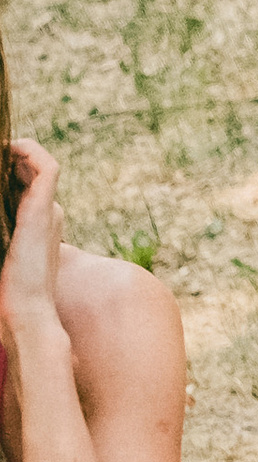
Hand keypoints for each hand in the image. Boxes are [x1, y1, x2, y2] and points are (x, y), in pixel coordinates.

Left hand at [0, 142, 66, 352]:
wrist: (25, 310)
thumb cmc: (10, 292)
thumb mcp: (2, 247)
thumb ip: (2, 225)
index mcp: (36, 224)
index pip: (22, 182)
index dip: (3, 169)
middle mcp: (48, 214)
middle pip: (27, 169)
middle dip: (4, 158)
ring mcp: (49, 210)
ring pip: (37, 163)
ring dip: (13, 151)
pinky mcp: (46, 208)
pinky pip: (47, 166)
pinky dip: (29, 151)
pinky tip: (8, 151)